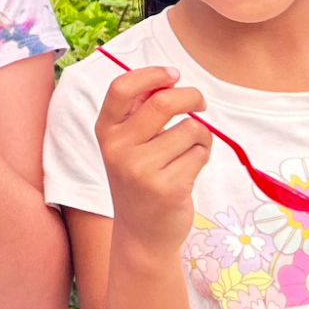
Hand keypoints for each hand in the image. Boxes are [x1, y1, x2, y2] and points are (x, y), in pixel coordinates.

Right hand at [93, 65, 211, 242]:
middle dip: (192, 97)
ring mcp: (141, 170)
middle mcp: (118, 149)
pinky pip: (200, 154)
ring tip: (187, 154)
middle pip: (164, 102)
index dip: (152, 74)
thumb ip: (141, 113)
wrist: (141, 234)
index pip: (121, 88)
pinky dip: (202, 157)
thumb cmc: (141, 180)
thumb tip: (171, 82)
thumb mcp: (128, 145)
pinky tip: (187, 172)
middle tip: (200, 104)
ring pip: (190, 130)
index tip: (173, 75)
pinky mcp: (166, 188)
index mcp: (106, 131)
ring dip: (199, 138)